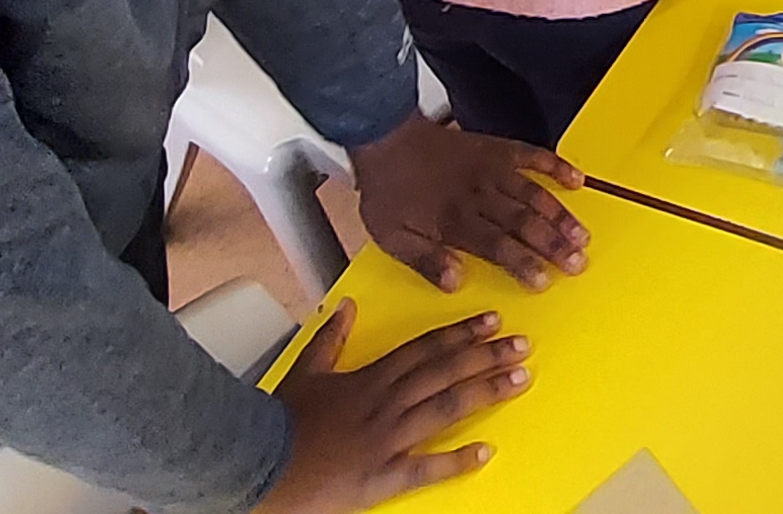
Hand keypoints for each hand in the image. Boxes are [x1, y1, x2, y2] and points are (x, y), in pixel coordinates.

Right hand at [254, 304, 529, 512]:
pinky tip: (484, 452)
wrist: (259, 462)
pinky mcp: (382, 476)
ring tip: (519, 381)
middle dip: (486, 356)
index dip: (461, 333)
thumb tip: (346, 305)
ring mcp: (386, 439)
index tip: (492, 320)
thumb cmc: (281, 421)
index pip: (425, 348)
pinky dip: (455, 461)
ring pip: (444, 409)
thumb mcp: (305, 370)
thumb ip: (330, 338)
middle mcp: (384, 403)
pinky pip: (425, 468)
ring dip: (485, 393)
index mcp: (369, 378)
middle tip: (522, 345)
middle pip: (445, 373)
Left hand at [352, 116, 587, 291]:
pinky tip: (577, 180)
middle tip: (578, 263)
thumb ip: (425, 262)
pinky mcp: (495, 148)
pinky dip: (556, 165)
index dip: (523, 264)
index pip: (497, 246)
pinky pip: (532, 155)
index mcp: (454, 220)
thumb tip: (456, 283)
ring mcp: (490, 170)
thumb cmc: (388, 191)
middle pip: (523, 223)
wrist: (385, 137)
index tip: (545, 281)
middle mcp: (478, 195)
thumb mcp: (391, 237)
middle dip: (554, 245)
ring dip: (561, 215)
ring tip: (583, 235)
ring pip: (533, 193)